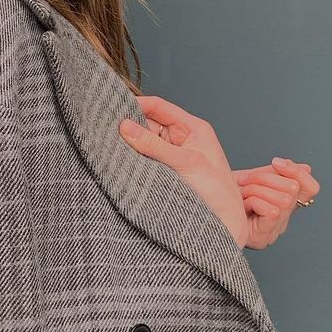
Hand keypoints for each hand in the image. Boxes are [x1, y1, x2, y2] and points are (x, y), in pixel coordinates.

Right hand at [119, 95, 248, 247]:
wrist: (225, 225)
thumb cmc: (218, 192)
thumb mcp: (186, 163)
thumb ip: (155, 146)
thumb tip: (126, 127)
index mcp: (192, 128)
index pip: (159, 107)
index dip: (137, 105)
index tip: (115, 109)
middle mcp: (180, 139)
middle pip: (147, 124)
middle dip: (129, 128)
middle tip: (107, 131)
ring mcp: (171, 157)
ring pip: (143, 144)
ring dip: (129, 147)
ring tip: (111, 148)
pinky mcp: (163, 174)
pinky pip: (143, 161)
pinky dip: (132, 162)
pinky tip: (121, 163)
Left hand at [233, 158, 319, 248]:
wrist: (202, 209)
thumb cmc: (224, 196)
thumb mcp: (252, 180)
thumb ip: (276, 174)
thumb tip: (305, 167)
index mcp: (283, 205)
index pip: (310, 189)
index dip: (297, 172)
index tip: (276, 162)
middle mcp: (283, 220)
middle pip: (293, 189)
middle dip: (265, 178)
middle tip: (245, 181)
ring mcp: (274, 230)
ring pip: (283, 199)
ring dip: (256, 190)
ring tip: (241, 195)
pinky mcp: (264, 237)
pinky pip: (272, 211)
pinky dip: (254, 202)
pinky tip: (242, 207)